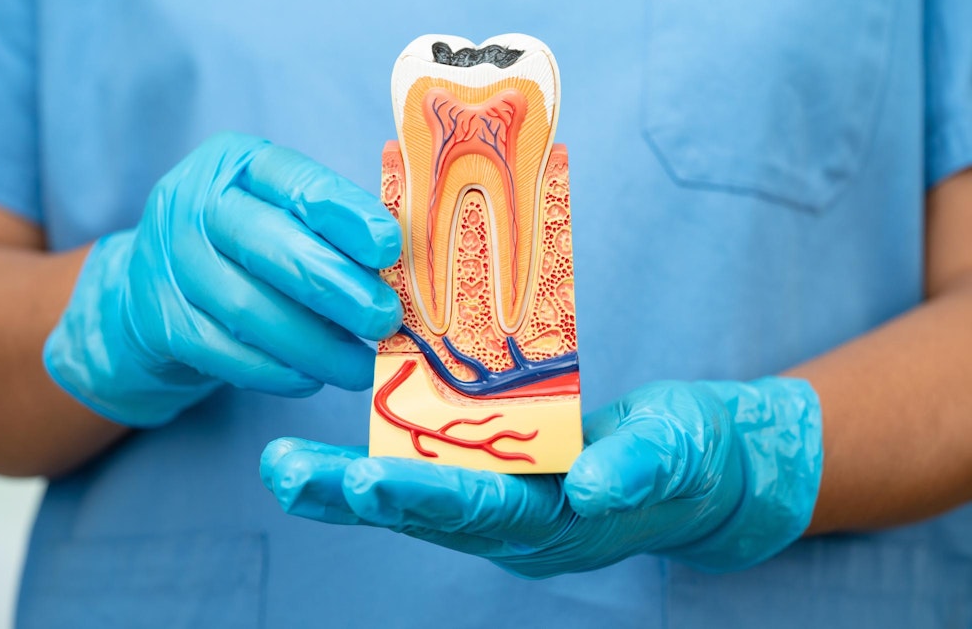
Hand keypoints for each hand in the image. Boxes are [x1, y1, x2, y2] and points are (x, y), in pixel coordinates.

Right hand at [44, 132, 401, 426]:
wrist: (150, 288)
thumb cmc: (245, 249)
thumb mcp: (282, 216)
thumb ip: (334, 231)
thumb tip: (407, 273)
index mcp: (239, 164)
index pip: (301, 184)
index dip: (349, 217)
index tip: (391, 249)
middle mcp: (194, 203)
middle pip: (274, 247)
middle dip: (339, 289)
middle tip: (385, 320)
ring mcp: (169, 262)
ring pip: (250, 308)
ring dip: (315, 346)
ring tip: (361, 367)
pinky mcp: (160, 320)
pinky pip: (224, 353)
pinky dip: (275, 372)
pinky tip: (312, 379)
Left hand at [260, 379, 821, 577]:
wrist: (699, 472)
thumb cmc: (693, 455)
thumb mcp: (678, 451)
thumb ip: (636, 468)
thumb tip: (590, 488)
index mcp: (557, 525)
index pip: (479, 511)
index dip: (419, 495)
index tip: (359, 478)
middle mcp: (517, 526)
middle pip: (425, 514)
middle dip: (350, 496)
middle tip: (282, 472)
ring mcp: (504, 507)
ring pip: (416, 498)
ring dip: (344, 486)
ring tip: (279, 464)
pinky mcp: (499, 481)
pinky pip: (433, 473)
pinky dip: (381, 464)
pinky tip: (330, 451)